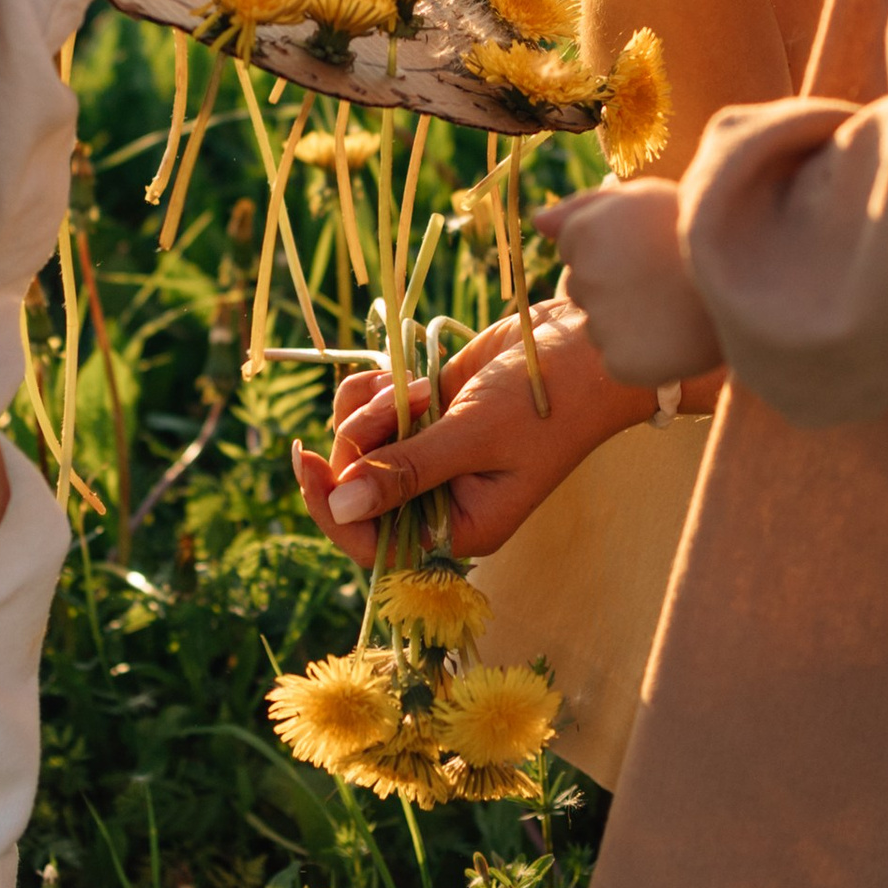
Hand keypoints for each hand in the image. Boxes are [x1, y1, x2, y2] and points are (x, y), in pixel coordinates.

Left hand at [291, 303, 648, 560]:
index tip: (306, 460)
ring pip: (358, 442)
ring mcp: (429, 455)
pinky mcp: (424, 416)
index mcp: (461, 528)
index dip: (332, 507)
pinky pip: (371, 411)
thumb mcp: (473, 437)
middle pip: (357, 487)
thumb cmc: (545, 401)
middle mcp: (440, 499)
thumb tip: (343, 503)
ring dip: (370, 408)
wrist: (581, 344)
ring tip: (411, 385)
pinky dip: (376, 389)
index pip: (374, 542)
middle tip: (391, 401)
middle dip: (361, 439)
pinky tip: (404, 372)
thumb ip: (406, 472)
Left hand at [542, 180, 722, 385]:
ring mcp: (601, 324)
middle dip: (612, 285)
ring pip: (599, 326)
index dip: (610, 246)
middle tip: (662, 278)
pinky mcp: (622, 363)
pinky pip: (619, 360)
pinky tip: (673, 336)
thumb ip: (584, 206)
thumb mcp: (644, 196)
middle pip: (580, 288)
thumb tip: (537, 221)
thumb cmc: (699, 229)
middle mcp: (584, 278)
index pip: (572, 247)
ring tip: (673, 306)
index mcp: (585, 232)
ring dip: (626, 320)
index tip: (646, 245)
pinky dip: (641, 354)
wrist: (754, 276)